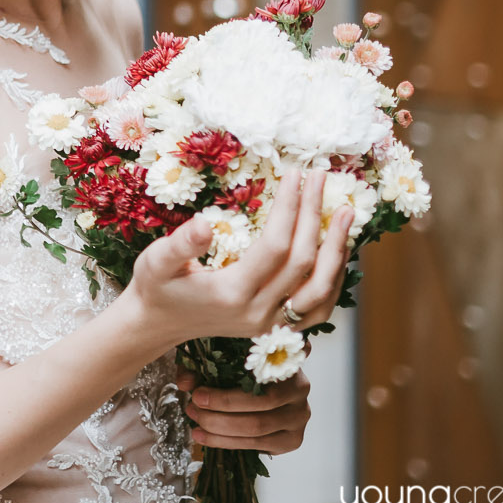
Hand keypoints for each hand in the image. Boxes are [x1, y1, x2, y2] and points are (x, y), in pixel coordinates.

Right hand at [119, 169, 355, 348]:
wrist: (158, 324)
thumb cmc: (156, 286)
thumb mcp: (156, 261)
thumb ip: (179, 244)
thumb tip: (204, 222)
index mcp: (231, 293)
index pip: (275, 246)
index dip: (289, 208)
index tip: (294, 174)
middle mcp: (258, 312)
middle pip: (303, 262)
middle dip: (315, 215)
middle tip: (320, 178)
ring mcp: (271, 324)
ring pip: (321, 289)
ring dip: (337, 249)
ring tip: (347, 213)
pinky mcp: (277, 327)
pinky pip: (319, 307)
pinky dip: (334, 278)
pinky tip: (338, 251)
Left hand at [176, 368, 310, 454]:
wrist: (269, 383)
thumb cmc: (242, 365)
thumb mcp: (221, 358)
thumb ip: (202, 367)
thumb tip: (184, 384)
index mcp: (286, 363)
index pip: (257, 385)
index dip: (225, 396)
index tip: (197, 395)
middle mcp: (299, 391)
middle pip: (258, 413)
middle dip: (218, 416)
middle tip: (192, 410)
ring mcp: (299, 417)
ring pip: (257, 432)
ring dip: (220, 432)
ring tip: (195, 427)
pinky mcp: (293, 439)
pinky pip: (260, 446)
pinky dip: (229, 444)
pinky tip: (207, 438)